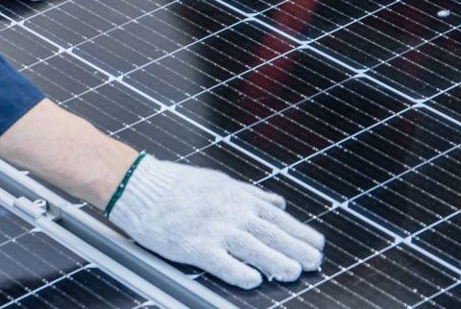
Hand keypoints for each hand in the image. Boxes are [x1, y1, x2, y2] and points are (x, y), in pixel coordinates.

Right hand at [107, 155, 323, 287]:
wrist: (143, 187)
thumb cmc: (179, 185)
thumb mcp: (221, 181)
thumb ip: (251, 194)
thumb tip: (277, 203)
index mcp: (237, 196)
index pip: (278, 217)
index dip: (300, 232)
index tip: (317, 243)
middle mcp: (231, 211)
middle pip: (272, 233)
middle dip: (297, 249)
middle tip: (315, 262)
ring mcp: (215, 229)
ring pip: (255, 249)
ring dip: (277, 262)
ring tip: (294, 273)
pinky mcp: (196, 247)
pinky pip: (224, 264)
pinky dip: (241, 272)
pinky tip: (255, 280)